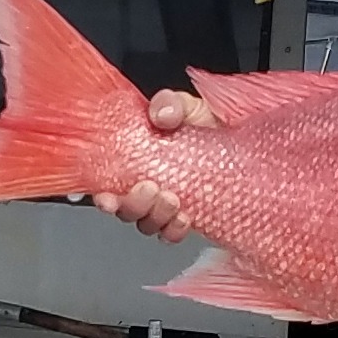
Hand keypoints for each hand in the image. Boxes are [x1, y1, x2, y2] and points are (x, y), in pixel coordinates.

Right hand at [92, 89, 216, 242]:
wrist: (236, 137)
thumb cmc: (204, 122)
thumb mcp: (185, 106)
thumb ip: (170, 104)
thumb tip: (162, 115)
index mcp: (135, 159)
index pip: (106, 183)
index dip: (102, 196)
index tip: (107, 196)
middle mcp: (146, 185)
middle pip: (124, 210)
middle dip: (132, 206)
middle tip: (149, 188)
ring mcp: (166, 203)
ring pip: (147, 224)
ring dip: (154, 216)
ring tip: (172, 199)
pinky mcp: (188, 216)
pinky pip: (173, 233)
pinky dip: (175, 229)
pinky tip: (184, 218)